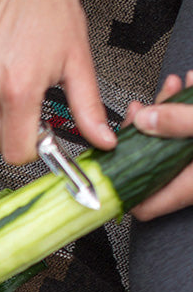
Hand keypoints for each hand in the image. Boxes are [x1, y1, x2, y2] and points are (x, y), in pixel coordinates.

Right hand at [0, 0, 116, 163]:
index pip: (14, 152)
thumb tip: (101, 139)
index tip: (36, 137)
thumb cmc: (53, 15)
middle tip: (26, 109)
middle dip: (11, 133)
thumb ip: (88, 110)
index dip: (29, 149)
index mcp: (19, 88)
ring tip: (10, 90)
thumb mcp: (78, 65)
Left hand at [125, 71, 192, 220]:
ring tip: (177, 85)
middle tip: (146, 105)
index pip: (143, 206)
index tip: (108, 162)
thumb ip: (179, 122)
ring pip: (179, 144)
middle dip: (149, 129)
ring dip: (174, 111)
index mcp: (192, 187)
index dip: (120, 186)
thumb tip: (145, 119)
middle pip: (156, 165)